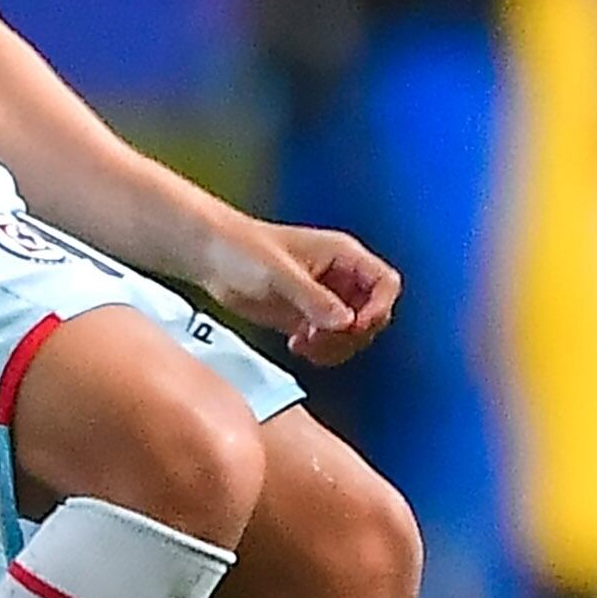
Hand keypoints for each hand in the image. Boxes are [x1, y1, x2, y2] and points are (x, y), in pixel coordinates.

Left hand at [199, 220, 401, 365]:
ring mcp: (323, 300)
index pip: (385, 283)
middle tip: (324, 336)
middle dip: (353, 332)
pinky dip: (319, 351)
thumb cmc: (243, 247)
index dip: (379, 307)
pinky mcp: (305, 317)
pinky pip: (329, 342)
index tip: (357, 325)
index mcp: (343, 255)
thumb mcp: (281, 272)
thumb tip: (345, 322)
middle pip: (373, 313)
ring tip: (307, 342)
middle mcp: (338, 278)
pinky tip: (297, 345)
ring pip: (352, 333)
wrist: (212, 257)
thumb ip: (314, 298)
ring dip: (335, 345)